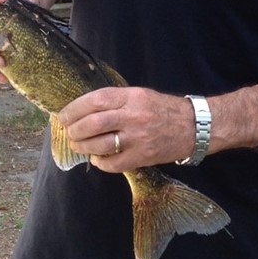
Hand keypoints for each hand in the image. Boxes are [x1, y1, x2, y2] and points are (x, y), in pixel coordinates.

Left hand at [57, 86, 197, 172]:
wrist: (193, 126)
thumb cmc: (162, 109)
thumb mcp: (139, 95)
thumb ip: (114, 101)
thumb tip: (83, 110)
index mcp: (131, 97)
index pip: (95, 100)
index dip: (74, 109)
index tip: (63, 116)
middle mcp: (133, 116)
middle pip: (93, 124)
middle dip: (74, 130)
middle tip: (69, 133)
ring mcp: (138, 138)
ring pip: (99, 145)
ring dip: (83, 147)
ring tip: (78, 146)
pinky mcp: (143, 157)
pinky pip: (113, 164)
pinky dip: (100, 163)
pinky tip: (97, 159)